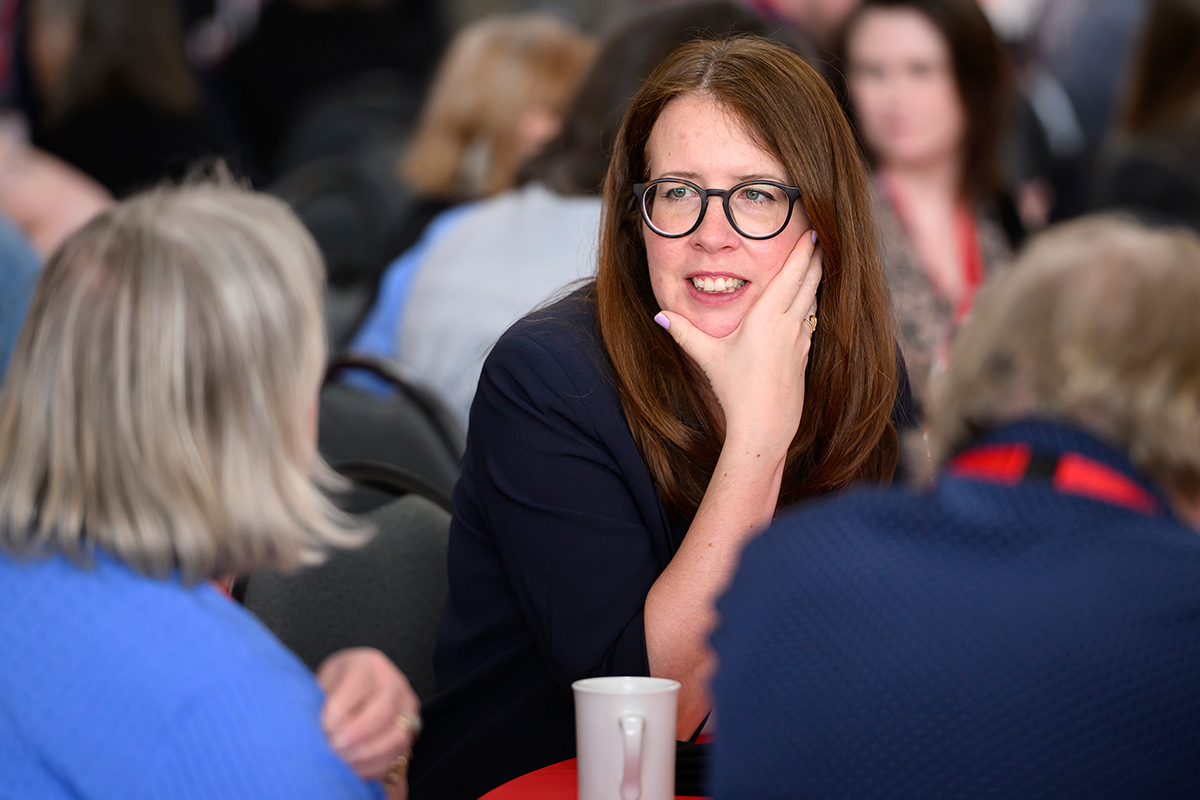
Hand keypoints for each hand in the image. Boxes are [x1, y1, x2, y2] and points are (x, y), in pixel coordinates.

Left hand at [316, 648, 420, 785]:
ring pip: (397, 736)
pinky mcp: (412, 730)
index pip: (357, 688)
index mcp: (368, 665)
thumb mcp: (323, 683)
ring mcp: (407, 707)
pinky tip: (355, 769)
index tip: (321, 730)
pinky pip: (399, 754)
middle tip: (332, 749)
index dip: (337, 714)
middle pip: (383, 711)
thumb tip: (319, 733)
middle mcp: (395, 683)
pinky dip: (376, 767)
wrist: (357, 688)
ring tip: (342, 763)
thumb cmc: (335, 686)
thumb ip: (321, 703)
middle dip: (355, 736)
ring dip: (367, 756)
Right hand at [655, 231, 821, 449]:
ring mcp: (800, 341)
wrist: (764, 426)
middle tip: (821, 239)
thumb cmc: (736, 391)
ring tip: (818, 265)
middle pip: (810, 283)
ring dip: (817, 281)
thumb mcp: (708, 358)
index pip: (792, 275)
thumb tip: (659, 315)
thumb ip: (684, 333)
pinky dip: (812, 305)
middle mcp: (789, 325)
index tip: (811, 233)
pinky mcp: (804, 356)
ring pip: (814, 302)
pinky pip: (812, 321)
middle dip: (817, 259)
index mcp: (768, 317)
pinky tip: (809, 305)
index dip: (803, 252)